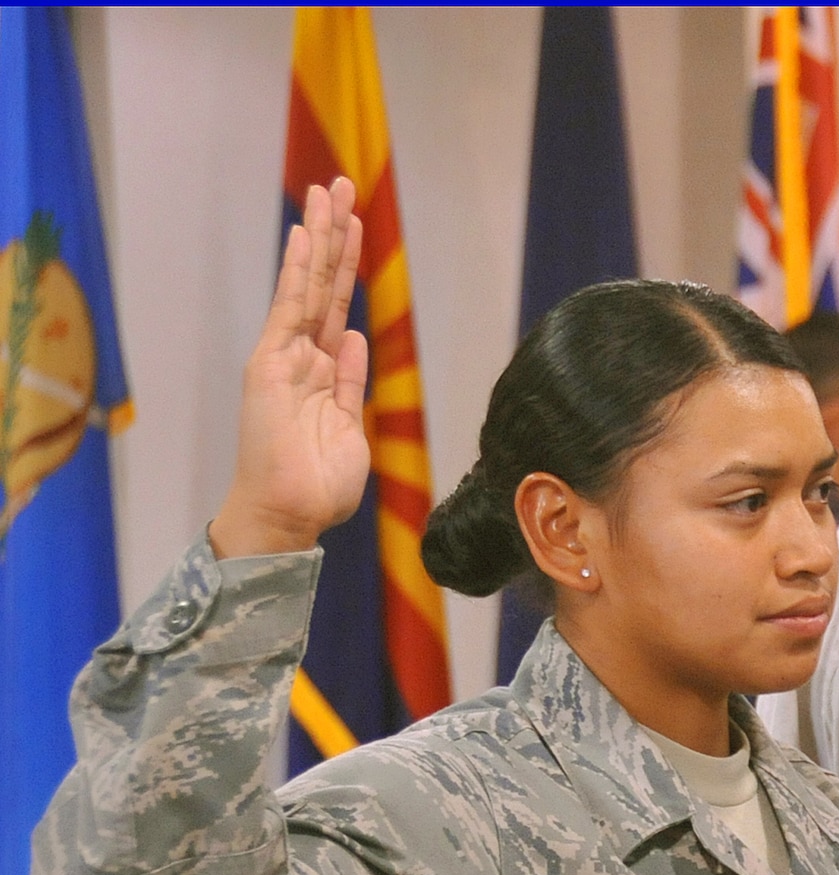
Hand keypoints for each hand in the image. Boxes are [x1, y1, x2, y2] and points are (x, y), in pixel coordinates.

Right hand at [211, 179, 370, 558]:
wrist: (290, 515)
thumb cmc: (318, 487)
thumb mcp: (351, 428)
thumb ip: (353, 383)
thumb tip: (354, 337)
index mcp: (324, 375)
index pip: (336, 307)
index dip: (345, 266)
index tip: (355, 225)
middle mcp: (302, 358)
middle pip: (322, 283)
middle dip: (333, 234)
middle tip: (341, 185)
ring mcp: (285, 357)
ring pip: (307, 284)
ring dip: (320, 237)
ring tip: (329, 191)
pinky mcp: (271, 363)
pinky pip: (289, 308)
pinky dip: (298, 270)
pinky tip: (306, 234)